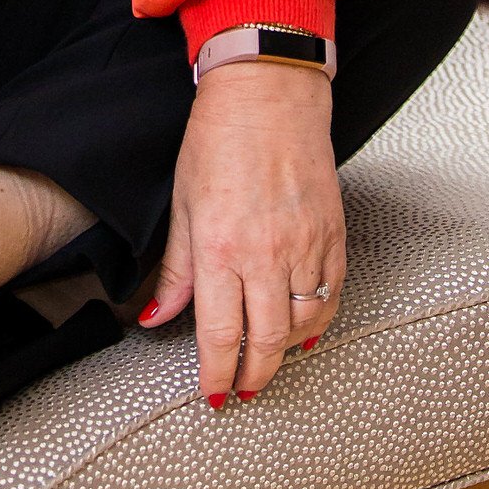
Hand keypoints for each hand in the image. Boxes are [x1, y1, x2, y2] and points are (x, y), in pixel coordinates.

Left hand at [140, 62, 343, 404]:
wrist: (267, 93)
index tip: (214, 395)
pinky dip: (319, 321)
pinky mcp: (333, 234)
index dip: (217, 376)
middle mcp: (265, 254)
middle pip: (265, 342)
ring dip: (284, 352)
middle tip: (243, 391)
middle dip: (253, 377)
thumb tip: (156, 317)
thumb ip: (175, 270)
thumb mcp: (183, 204)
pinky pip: (331, 294)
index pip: (220, 336)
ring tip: (268, 361)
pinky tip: (305, 330)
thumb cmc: (217, 140)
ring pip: (302, 325)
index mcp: (220, 248)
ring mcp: (305, 245)